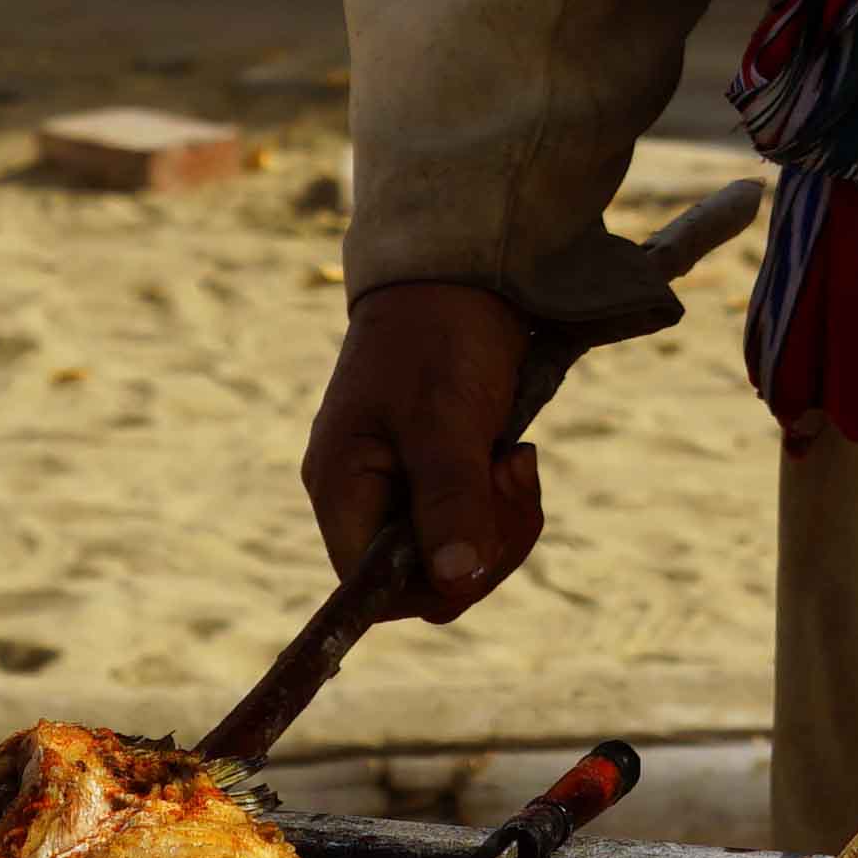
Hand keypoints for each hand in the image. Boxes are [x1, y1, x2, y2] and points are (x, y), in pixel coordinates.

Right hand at [298, 278, 544, 620]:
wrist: (465, 270)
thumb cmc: (440, 337)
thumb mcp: (446, 419)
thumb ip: (449, 500)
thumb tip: (454, 581)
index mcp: (342, 488)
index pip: (374, 587)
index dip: (434, 583)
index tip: (480, 540)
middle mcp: (363, 496)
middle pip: (424, 576)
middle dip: (483, 542)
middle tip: (510, 479)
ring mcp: (401, 484)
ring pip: (457, 551)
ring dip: (501, 518)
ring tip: (516, 461)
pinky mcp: (439, 471)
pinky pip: (474, 518)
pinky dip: (504, 498)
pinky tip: (514, 454)